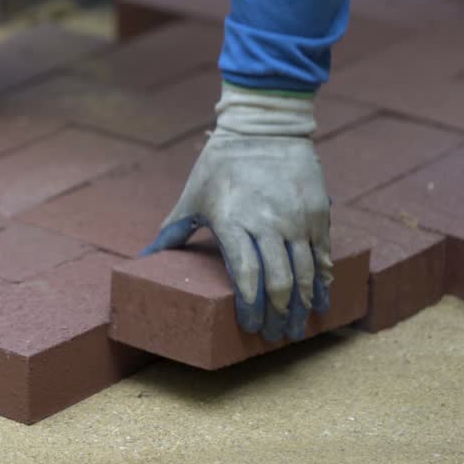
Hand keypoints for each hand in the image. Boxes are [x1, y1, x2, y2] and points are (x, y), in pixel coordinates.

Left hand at [142, 84, 331, 342]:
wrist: (264, 127)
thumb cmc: (220, 165)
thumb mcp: (192, 197)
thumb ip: (171, 232)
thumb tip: (142, 259)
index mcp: (233, 222)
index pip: (246, 277)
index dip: (250, 307)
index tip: (250, 327)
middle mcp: (267, 223)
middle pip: (279, 282)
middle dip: (279, 315)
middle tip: (276, 336)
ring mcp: (296, 218)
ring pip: (304, 272)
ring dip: (303, 305)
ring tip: (298, 326)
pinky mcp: (317, 211)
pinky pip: (322, 253)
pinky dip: (322, 279)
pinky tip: (320, 297)